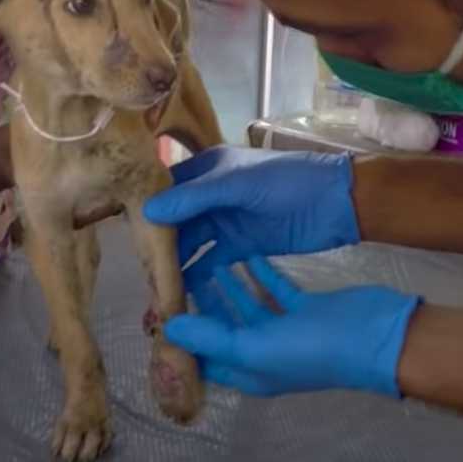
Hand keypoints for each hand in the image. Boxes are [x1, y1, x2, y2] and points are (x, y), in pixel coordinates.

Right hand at [143, 146, 358, 288]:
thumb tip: (147, 212)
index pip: (166, 190)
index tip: (125, 236)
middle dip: (158, 243)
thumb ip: (194, 198)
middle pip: (175, 221)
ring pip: (191, 244)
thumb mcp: (238, 184)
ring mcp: (225, 221)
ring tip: (155, 286)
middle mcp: (210, 195)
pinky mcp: (240, 246)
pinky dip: (197, 275)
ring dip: (175, 262)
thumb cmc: (287, 181)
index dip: (146, 211)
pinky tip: (181, 292)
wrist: (337, 203)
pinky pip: (211, 261)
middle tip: (138, 269)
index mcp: (206, 170)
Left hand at [164, 257, 419, 397]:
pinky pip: (273, 288)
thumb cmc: (312, 348)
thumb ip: (211, 336)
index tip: (160, 301)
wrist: (375, 335)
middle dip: (200, 302)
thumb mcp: (255, 347)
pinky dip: (259, 271)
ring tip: (204, 255)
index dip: (182, 333)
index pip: (203, 355)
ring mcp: (285, 329)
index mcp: (247, 370)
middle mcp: (262, 352)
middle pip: (221, 326)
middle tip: (177, 269)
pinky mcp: (303, 307)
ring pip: (246, 305)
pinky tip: (245, 251)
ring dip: (227, 283)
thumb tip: (169, 326)